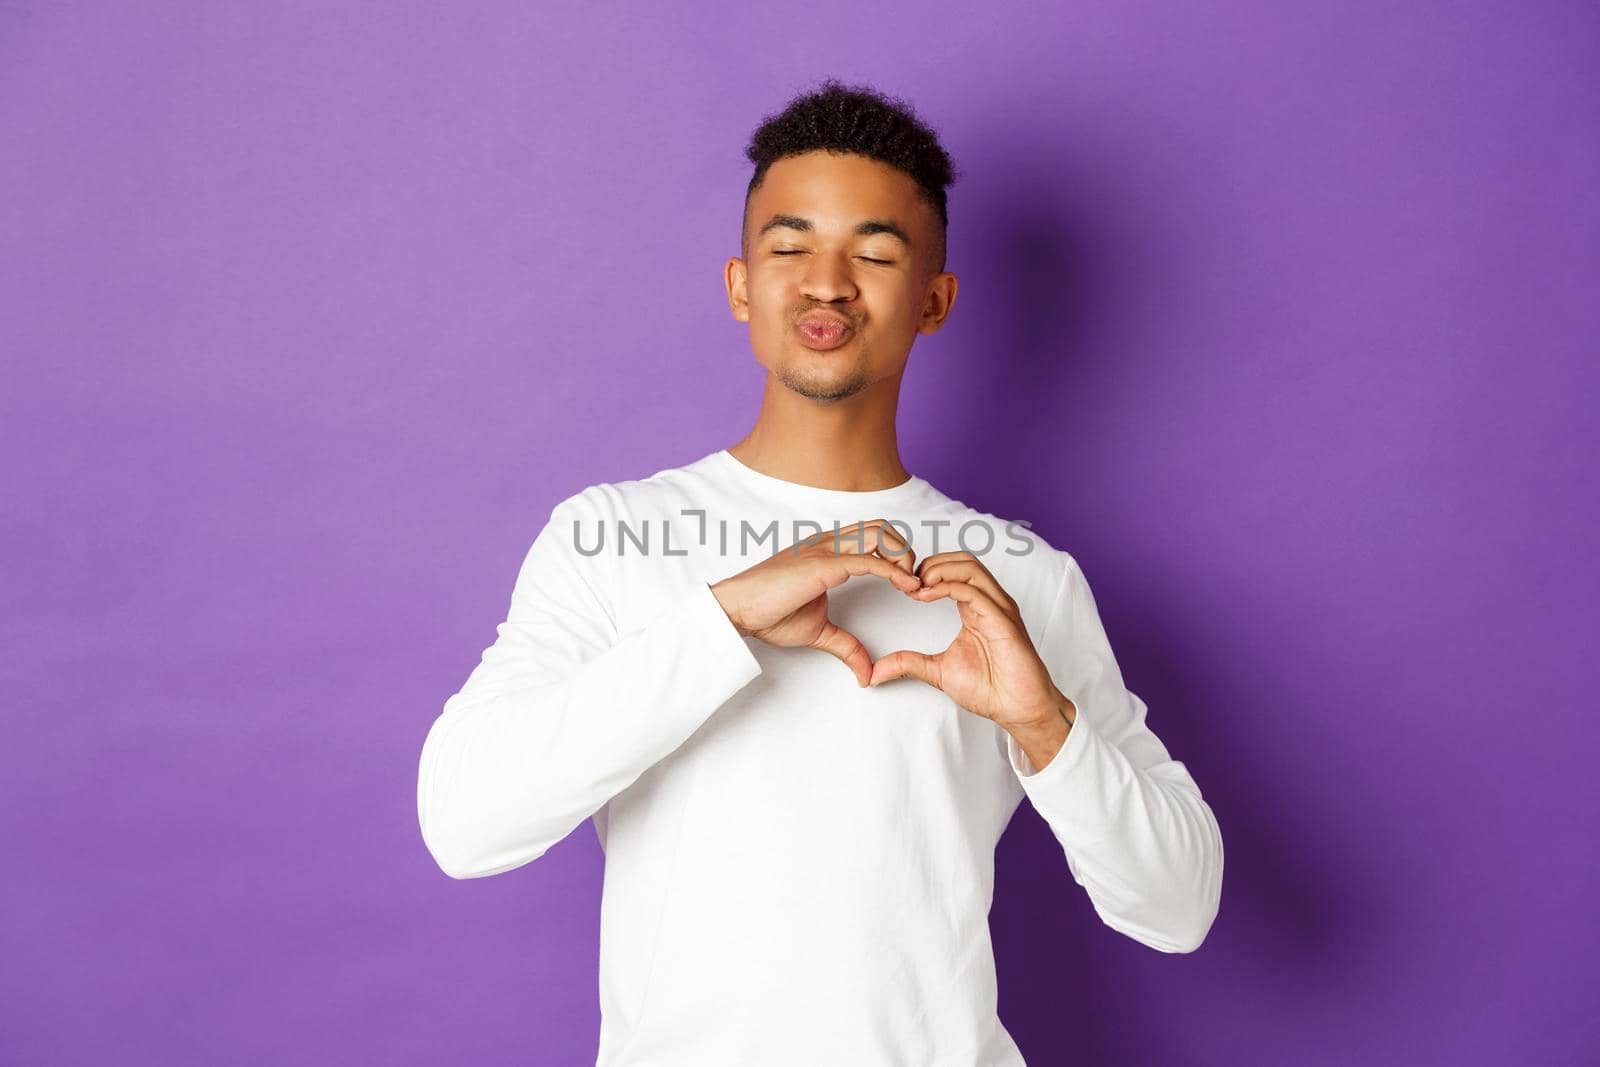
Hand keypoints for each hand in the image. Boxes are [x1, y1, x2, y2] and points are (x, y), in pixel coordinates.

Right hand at [711, 519, 922, 687]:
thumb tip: (865, 673)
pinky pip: (869, 560)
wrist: (738, 609)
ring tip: (911, 584)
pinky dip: (894, 571)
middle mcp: (828, 544)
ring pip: (880, 534)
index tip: (908, 583)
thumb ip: (846, 647)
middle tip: (913, 582)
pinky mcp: (824, 564)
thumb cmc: (768, 613)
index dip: (896, 554)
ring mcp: (826, 550)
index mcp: (827, 551)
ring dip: (904, 556)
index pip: (872, 535)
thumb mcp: (818, 632)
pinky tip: (905, 586)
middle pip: (882, 527)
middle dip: (906, 550)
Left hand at [867, 551, 1072, 729]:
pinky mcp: (1003, 621)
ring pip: (969, 567)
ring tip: (915, 586)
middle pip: (962, 560)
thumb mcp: (938, 672)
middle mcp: (990, 602)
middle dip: (930, 563)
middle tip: (905, 582)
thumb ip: (909, 664)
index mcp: (976, 607)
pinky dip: (947, 587)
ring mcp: (999, 608)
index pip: (954, 569)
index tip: (901, 587)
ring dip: (938, 570)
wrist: (1017, 709)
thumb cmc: (990, 689)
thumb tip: (875, 671)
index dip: (925, 571)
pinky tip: (925, 596)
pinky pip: (974, 591)